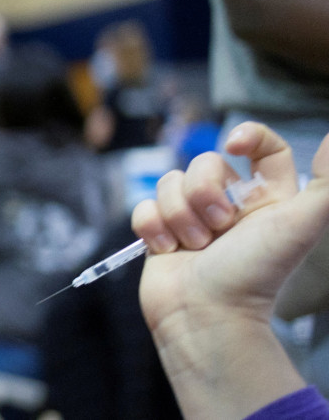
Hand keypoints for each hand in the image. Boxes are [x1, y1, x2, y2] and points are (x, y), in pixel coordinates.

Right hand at [130, 122, 328, 416]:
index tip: (235, 147)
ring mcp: (191, 219)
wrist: (207, 317)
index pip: (263, 147)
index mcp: (266, 199)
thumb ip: (327, 185)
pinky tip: (167, 249)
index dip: (248, 136)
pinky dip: (152, 227)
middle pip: (204, 161)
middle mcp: (229, 205)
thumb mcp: (302, 225)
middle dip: (203, 191)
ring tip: (194, 247)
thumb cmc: (255, 275)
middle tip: (218, 227)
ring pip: (169, 182)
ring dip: (178, 215)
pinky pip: (143, 205)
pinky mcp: (160, 233)